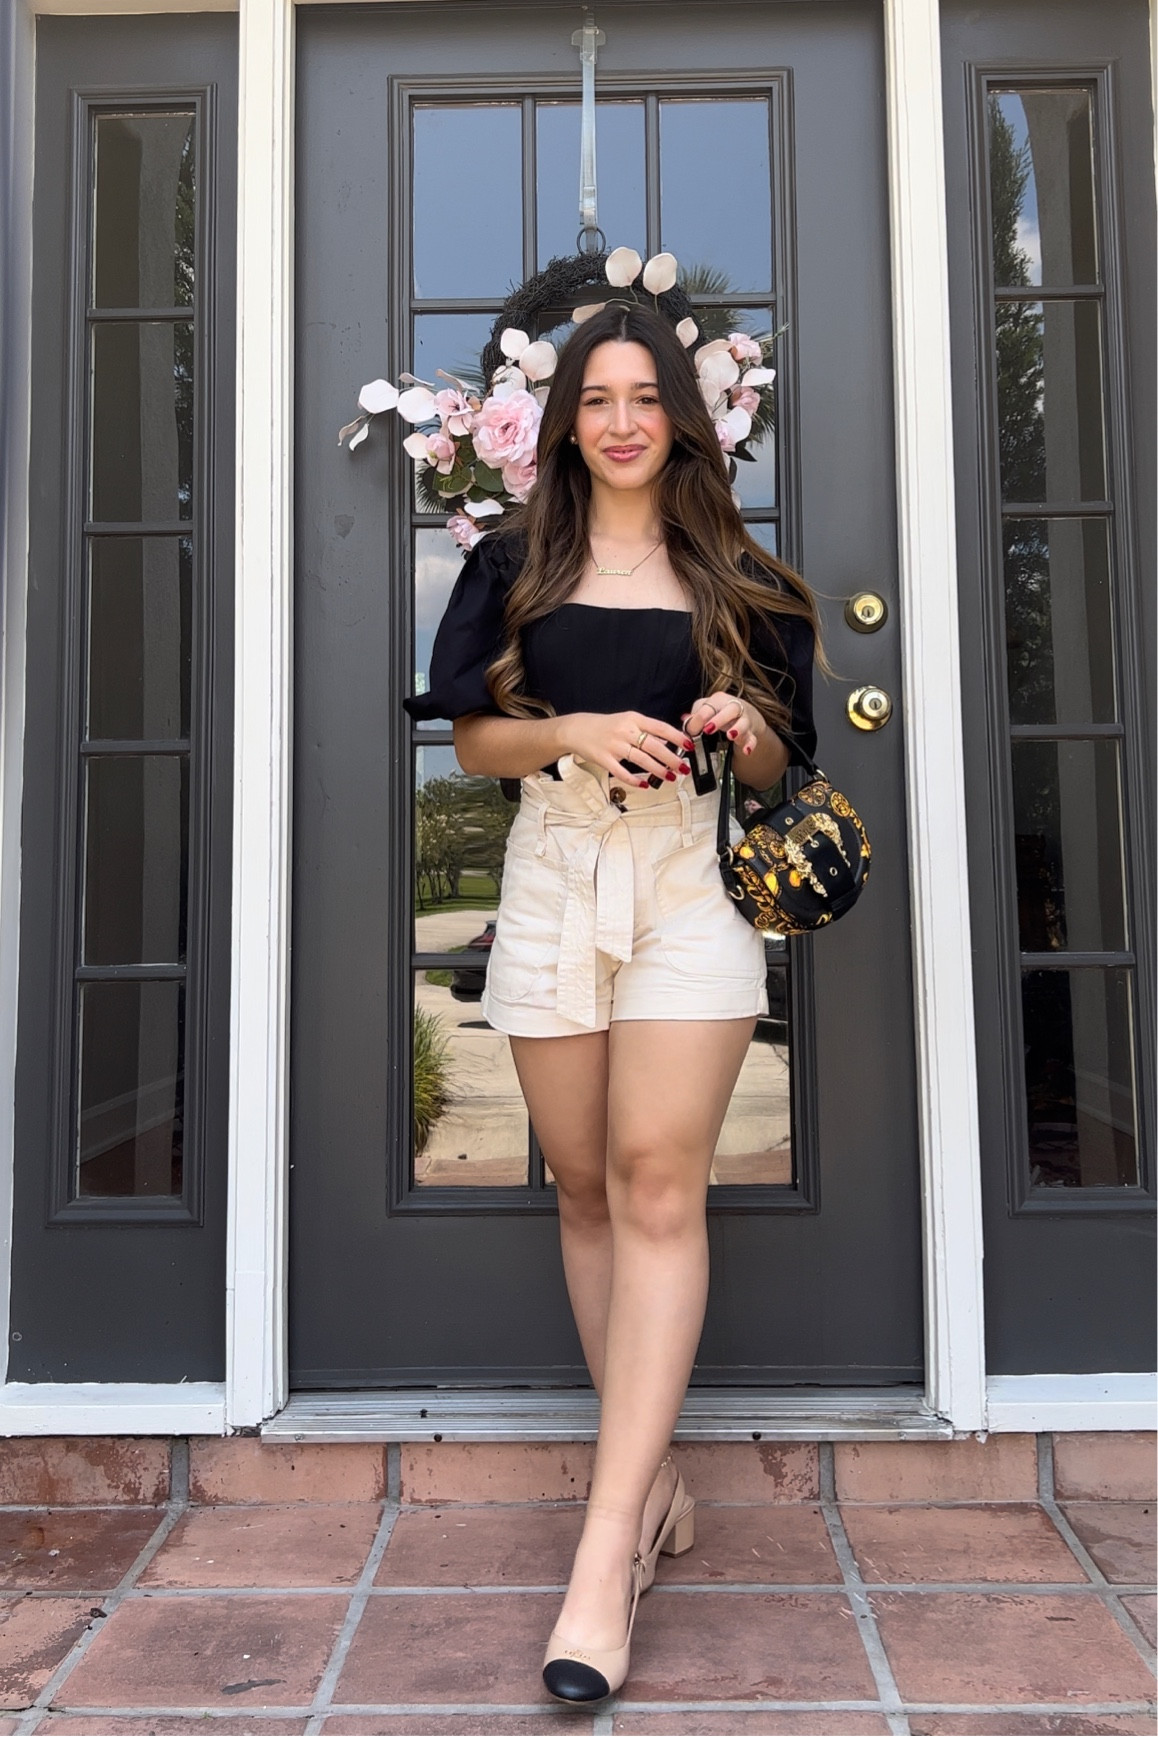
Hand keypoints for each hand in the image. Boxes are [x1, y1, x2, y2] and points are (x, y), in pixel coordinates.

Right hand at [559, 711, 692, 786]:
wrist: (577, 729)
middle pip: (653, 745)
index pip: (660, 727)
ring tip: (670, 777)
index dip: (676, 737)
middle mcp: (625, 731)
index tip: (689, 745)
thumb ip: (646, 729)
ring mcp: (614, 746)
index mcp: (633, 719)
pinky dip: (634, 780)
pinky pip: (622, 772)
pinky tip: (644, 785)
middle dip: (671, 758)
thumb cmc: (605, 726)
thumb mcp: (627, 720)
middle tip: (683, 768)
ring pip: (641, 759)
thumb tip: (667, 739)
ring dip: (658, 770)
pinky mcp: (604, 759)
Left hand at [684, 691, 763, 758]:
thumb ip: (695, 716)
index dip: (698, 719)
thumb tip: (685, 720)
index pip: (708, 707)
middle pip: (730, 709)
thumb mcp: (706, 709)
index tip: (691, 731)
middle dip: (719, 719)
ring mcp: (744, 720)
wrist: (745, 714)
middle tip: (708, 729)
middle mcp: (734, 707)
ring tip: (730, 736)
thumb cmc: (721, 711)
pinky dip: (750, 744)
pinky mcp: (751, 732)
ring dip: (737, 729)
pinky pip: (752, 738)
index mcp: (719, 700)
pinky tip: (746, 750)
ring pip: (744, 722)